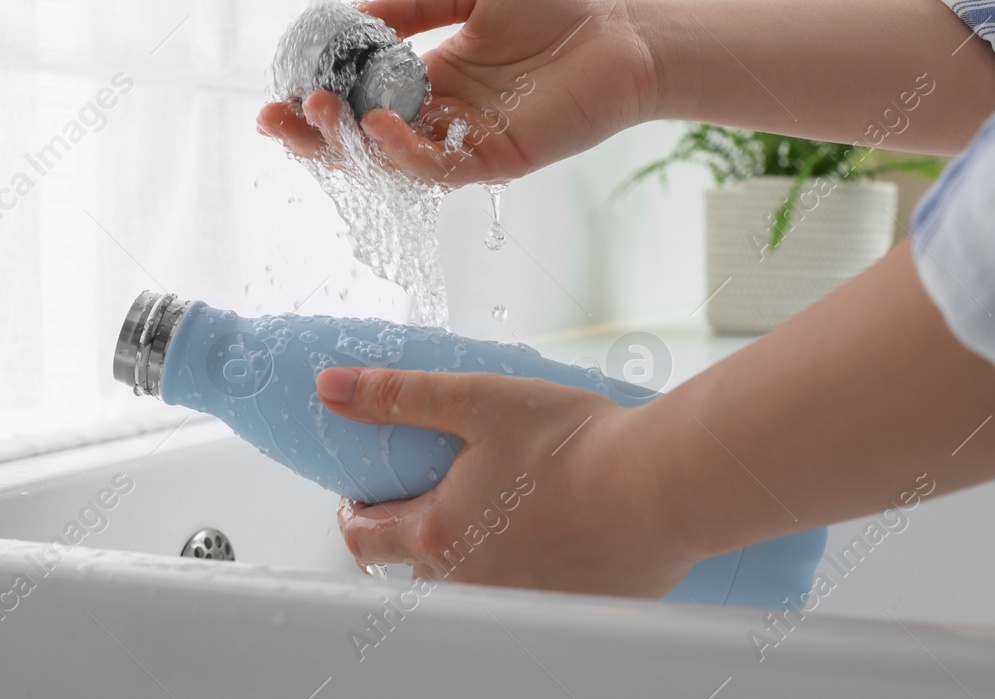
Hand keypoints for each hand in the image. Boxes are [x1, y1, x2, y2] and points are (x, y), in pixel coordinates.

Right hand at [257, 0, 655, 184]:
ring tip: (321, 112)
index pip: (361, 96)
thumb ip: (412, 7)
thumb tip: (351, 13)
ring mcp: (464, 142)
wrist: (622, 36)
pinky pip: (438, 169)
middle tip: (274, 117)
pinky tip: (378, 125)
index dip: (319, 96)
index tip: (280, 85)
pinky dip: (404, 153)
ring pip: (391, 161)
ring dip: (350, 143)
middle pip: (362, 138)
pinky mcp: (495, 162)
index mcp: (429, 77)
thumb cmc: (555, 11)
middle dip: (314, 132)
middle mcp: (440, 116)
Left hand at [313, 366, 697, 597]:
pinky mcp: (568, 608)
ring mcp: (520, 601)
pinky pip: (527, 591)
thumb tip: (333, 387)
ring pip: (469, 581)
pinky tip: (550, 526)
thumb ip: (401, 395)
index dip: (352, 511)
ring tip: (492, 503)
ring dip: (466, 549)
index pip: (363, 536)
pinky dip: (525, 564)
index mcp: (439, 534)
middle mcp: (471, 581)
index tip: (361, 493)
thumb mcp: (477, 402)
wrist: (661, 489)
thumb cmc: (575, 446)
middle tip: (427, 492)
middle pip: (412, 564)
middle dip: (407, 531)